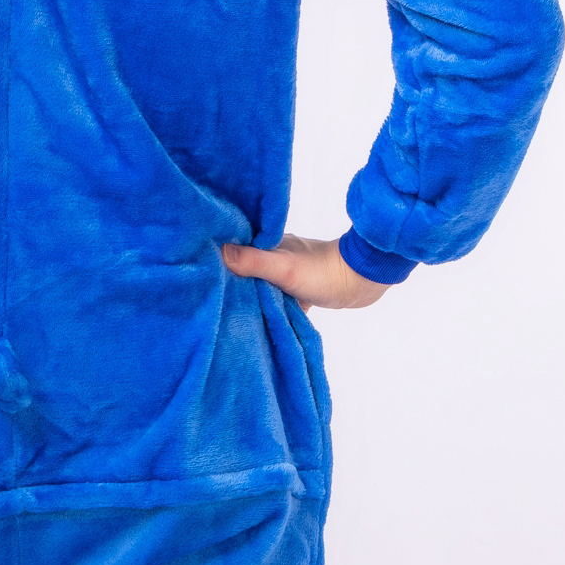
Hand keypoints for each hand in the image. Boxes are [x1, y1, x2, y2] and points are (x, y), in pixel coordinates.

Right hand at [222, 232, 387, 310]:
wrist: (363, 281)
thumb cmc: (323, 271)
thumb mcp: (285, 268)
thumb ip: (255, 262)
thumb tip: (220, 252)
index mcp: (271, 243)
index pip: (238, 250)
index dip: (220, 259)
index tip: (202, 272)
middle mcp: (277, 256)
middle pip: (248, 270)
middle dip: (233, 282)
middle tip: (211, 299)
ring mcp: (290, 273)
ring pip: (263, 286)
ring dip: (253, 297)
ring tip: (229, 312)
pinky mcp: (301, 289)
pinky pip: (278, 299)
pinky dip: (270, 307)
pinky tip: (258, 320)